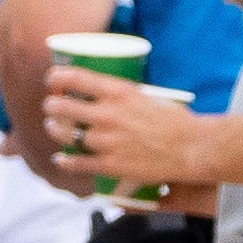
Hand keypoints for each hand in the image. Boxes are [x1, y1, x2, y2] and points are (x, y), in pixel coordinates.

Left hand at [43, 66, 206, 196]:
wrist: (191, 148)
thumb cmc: (176, 120)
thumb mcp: (149, 95)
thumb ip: (125, 95)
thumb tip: (108, 95)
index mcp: (118, 92)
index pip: (75, 78)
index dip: (57, 77)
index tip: (52, 79)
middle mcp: (108, 114)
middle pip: (62, 106)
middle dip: (51, 104)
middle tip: (51, 106)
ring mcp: (106, 141)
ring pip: (65, 134)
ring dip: (54, 129)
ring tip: (53, 127)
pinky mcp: (109, 164)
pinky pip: (77, 163)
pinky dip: (65, 161)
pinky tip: (60, 158)